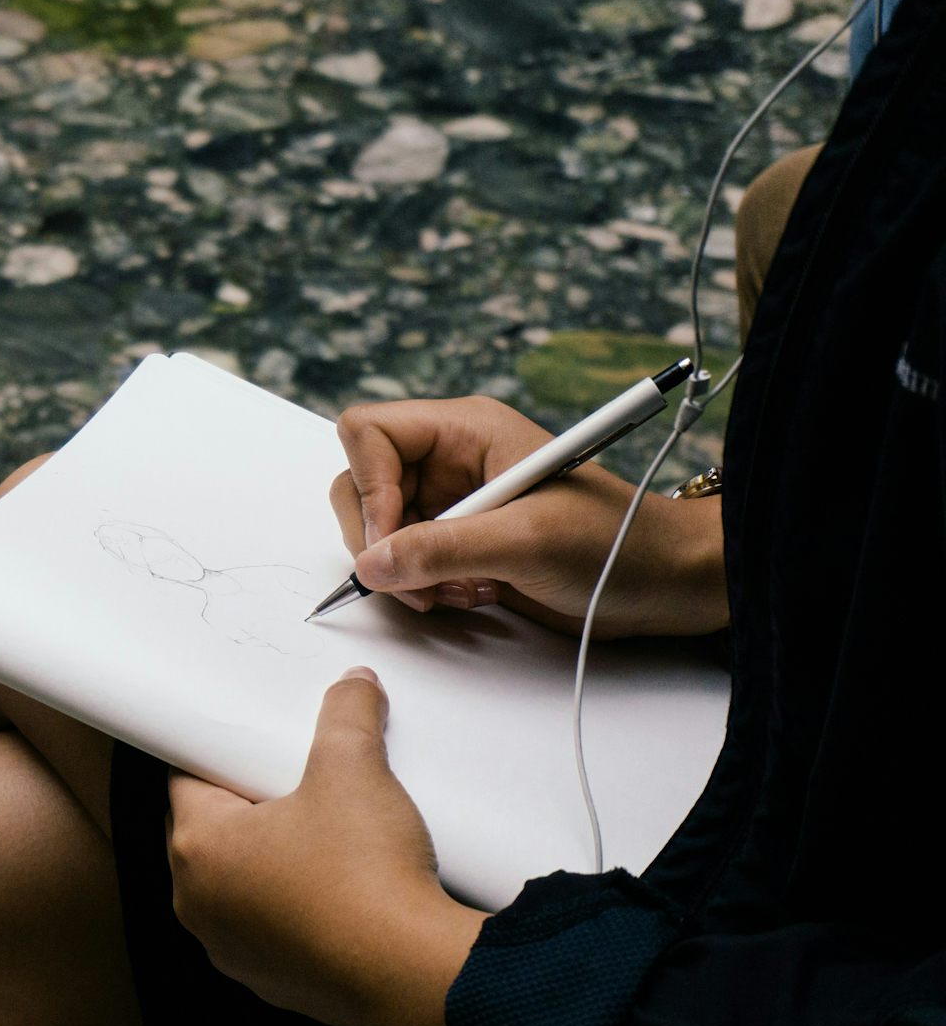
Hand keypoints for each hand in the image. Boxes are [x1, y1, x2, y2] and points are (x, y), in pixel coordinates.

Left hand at [166, 668, 484, 1025]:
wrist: (413, 975)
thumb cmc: (365, 876)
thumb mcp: (353, 769)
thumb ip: (346, 715)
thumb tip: (353, 684)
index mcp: (198, 848)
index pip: (185, 778)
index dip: (218, 752)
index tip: (244, 741)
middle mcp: (199, 904)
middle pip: (211, 830)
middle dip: (246, 802)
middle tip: (289, 779)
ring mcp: (232, 950)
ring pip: (239, 883)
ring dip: (268, 858)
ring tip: (317, 831)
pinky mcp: (272, 981)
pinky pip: (270, 926)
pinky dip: (292, 904)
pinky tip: (334, 886)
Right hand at [327, 396, 727, 638]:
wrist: (664, 583)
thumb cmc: (615, 543)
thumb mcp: (527, 541)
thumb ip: (442, 549)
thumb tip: (370, 565)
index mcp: (466, 429)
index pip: (369, 433)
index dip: (367, 486)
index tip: (390, 541)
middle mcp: (450, 459)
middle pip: (361, 484)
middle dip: (382, 540)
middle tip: (418, 583)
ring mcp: (452, 502)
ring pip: (379, 530)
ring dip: (406, 572)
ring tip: (460, 592)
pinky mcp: (459, 542)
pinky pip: (406, 561)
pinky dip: (424, 588)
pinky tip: (472, 596)